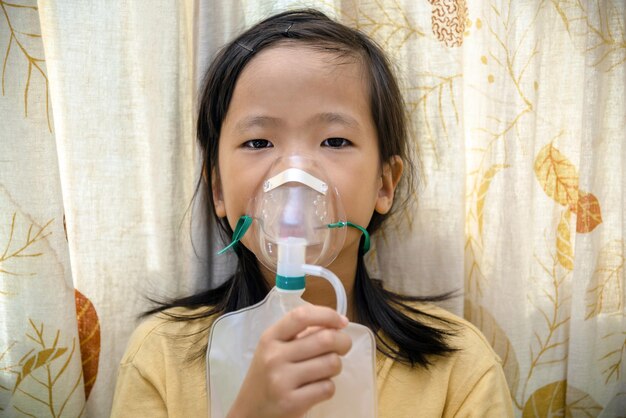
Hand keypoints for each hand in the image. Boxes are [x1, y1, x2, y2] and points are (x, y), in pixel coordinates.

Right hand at [227, 305, 351, 417]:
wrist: (249, 412)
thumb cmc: (267, 376)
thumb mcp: (274, 349)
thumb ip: (300, 335)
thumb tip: (337, 324)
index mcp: (270, 338)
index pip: (302, 316)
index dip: (327, 315)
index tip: (342, 321)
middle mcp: (274, 356)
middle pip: (325, 339)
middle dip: (343, 342)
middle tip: (343, 348)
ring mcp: (282, 380)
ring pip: (331, 363)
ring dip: (335, 366)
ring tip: (325, 370)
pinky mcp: (291, 403)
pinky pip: (327, 388)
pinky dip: (328, 387)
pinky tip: (316, 388)